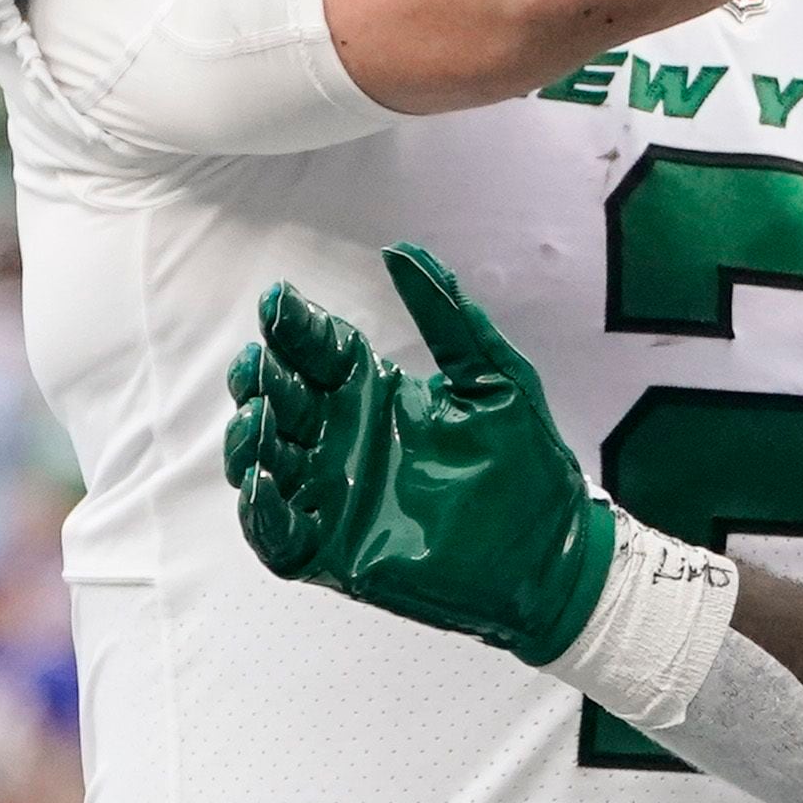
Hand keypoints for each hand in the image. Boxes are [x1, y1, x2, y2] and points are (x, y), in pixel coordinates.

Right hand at [223, 244, 614, 664]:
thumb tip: (402, 250)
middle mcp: (344, 440)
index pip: (319, 351)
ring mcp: (333, 495)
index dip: (294, 326)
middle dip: (261, 378)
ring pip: (262, 461)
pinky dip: (259, 510)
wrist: (554, 552)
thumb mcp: (494, 378)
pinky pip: (276, 532)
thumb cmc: (529, 463)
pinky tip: (260, 482)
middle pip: (279, 399)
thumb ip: (448, 317)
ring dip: (248, 438)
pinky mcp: (332, 550)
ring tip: (259, 416)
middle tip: (260, 362)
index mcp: (376, 394)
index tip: (278, 300)